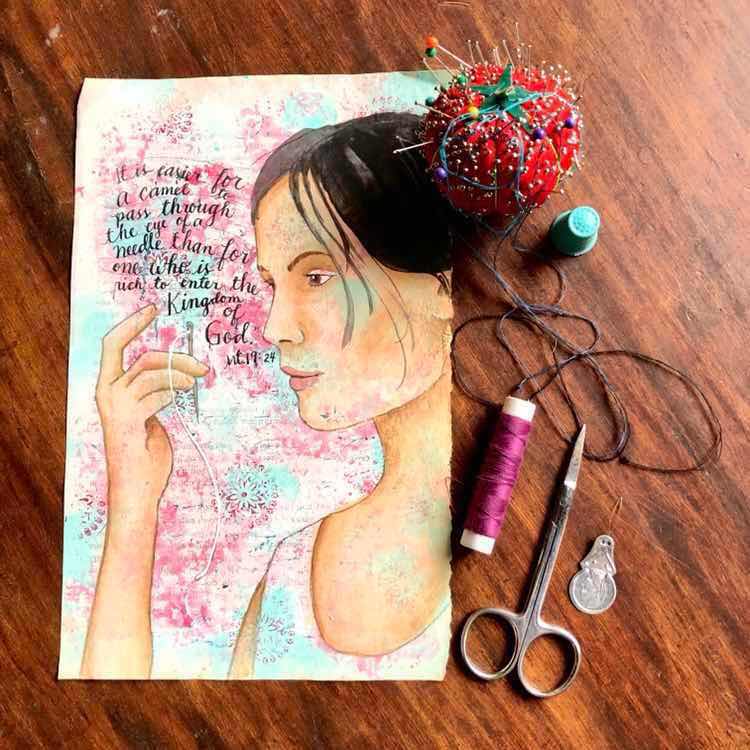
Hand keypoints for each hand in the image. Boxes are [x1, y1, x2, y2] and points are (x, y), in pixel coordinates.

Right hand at [95, 304, 208, 518]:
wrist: (135, 487)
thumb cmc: (146, 454)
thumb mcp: (149, 414)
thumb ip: (154, 391)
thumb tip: (179, 370)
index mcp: (108, 387)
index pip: (114, 344)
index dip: (133, 323)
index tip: (153, 309)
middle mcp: (107, 392)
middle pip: (145, 357)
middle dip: (176, 358)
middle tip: (202, 367)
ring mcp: (115, 404)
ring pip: (154, 373)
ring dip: (181, 375)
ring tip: (196, 383)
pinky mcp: (127, 417)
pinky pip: (157, 393)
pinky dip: (172, 394)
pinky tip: (177, 400)